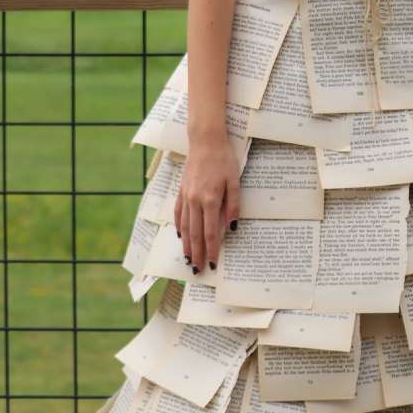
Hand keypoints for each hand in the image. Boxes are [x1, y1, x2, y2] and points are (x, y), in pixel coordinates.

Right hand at [174, 130, 239, 272]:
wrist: (205, 141)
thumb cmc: (223, 160)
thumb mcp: (234, 181)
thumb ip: (233, 205)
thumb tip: (232, 227)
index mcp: (210, 199)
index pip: (211, 232)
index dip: (212, 249)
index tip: (212, 263)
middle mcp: (195, 201)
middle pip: (195, 234)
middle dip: (197, 253)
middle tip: (197, 270)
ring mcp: (186, 196)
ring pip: (185, 226)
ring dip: (186, 244)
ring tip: (188, 259)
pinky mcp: (181, 190)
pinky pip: (178, 213)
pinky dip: (179, 226)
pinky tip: (180, 236)